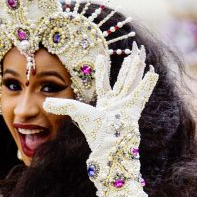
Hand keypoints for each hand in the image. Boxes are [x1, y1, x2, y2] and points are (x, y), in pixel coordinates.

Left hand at [43, 42, 158, 158]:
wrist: (107, 144)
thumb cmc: (93, 130)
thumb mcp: (75, 112)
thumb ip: (61, 106)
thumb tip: (43, 104)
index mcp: (105, 104)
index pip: (104, 82)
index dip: (102, 69)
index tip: (100, 55)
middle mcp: (118, 103)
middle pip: (124, 80)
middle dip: (128, 66)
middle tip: (133, 51)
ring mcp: (127, 105)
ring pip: (133, 82)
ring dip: (137, 68)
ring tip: (141, 54)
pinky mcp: (135, 108)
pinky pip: (142, 93)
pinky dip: (147, 84)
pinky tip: (153, 72)